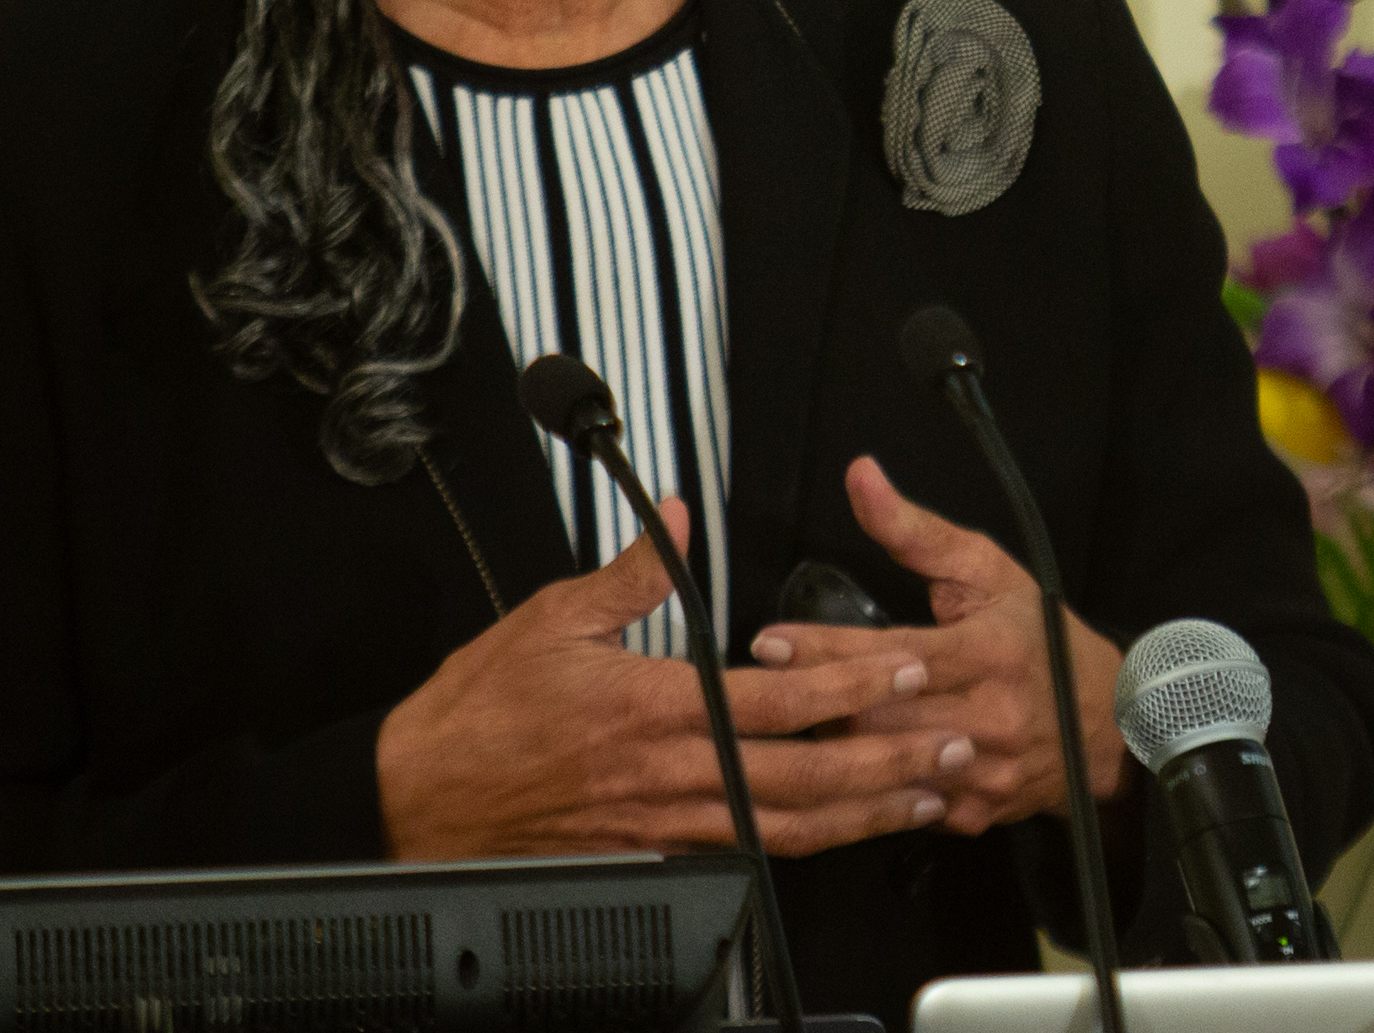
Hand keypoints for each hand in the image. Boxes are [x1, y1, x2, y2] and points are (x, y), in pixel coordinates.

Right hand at [376, 496, 977, 857]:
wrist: (423, 800)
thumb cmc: (479, 713)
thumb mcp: (549, 619)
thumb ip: (626, 572)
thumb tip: (672, 520)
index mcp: (654, 706)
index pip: (779, 699)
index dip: (855, 686)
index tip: (908, 668)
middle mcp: (671, 772)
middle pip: (805, 775)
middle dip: (888, 761)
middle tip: (950, 746)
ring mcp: (665, 822)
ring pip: (787, 826)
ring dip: (862, 813)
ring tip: (921, 798)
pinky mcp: (652, 851)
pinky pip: (743, 854)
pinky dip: (801, 846)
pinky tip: (837, 838)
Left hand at [751, 457, 1131, 836]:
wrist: (1108, 722)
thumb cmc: (1040, 639)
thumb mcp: (986, 571)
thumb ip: (915, 530)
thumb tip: (861, 477)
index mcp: (989, 653)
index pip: (892, 653)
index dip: (824, 648)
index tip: (770, 642)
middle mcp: (989, 717)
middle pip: (878, 716)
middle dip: (815, 701)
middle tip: (762, 688)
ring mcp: (983, 771)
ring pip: (884, 766)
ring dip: (832, 747)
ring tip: (786, 727)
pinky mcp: (976, 811)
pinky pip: (903, 803)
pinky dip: (866, 786)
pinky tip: (834, 772)